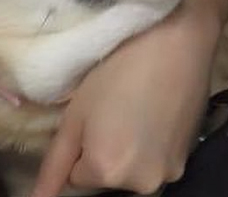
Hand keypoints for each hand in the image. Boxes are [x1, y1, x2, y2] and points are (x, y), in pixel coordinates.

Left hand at [31, 0, 227, 196]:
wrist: (175, 46)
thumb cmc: (116, 72)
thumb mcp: (75, 114)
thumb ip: (55, 161)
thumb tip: (38, 196)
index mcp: (106, 171)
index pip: (76, 176)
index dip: (79, 144)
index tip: (89, 114)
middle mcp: (140, 184)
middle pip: (105, 177)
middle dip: (102, 151)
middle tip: (111, 110)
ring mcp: (169, 174)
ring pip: (130, 171)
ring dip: (125, 151)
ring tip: (132, 111)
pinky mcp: (189, 161)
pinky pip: (153, 162)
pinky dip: (148, 147)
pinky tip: (152, 115)